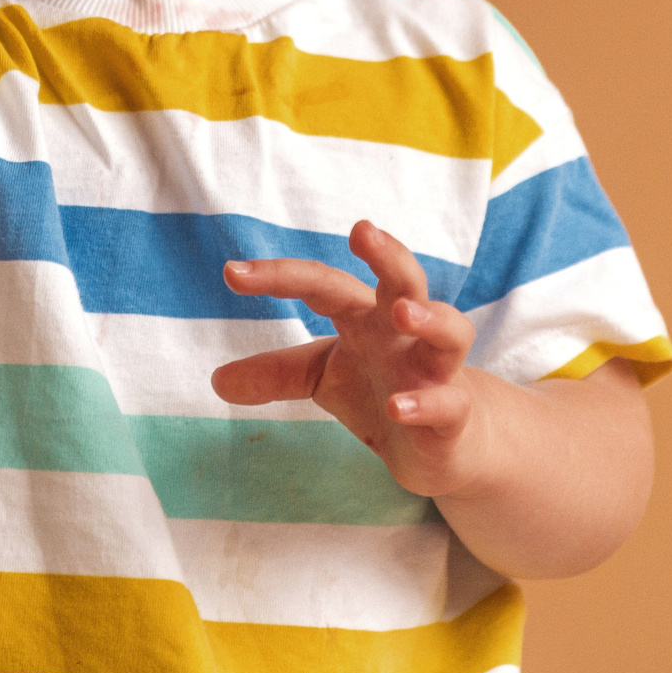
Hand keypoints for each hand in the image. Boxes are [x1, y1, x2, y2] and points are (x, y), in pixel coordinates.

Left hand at [211, 220, 488, 497]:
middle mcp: (404, 334)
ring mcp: (435, 370)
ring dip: (429, 316)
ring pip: (451, 329)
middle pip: (405, 279)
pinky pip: (447, 401)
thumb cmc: (385, 389)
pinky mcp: (454, 413)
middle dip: (388, 253)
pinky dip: (426, 401)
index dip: (280, 276)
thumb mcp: (324, 378)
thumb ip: (278, 373)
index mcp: (366, 317)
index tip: (232, 273)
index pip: (323, 284)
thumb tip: (217, 380)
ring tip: (400, 311)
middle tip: (363, 230)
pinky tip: (399, 407)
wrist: (447, 442)